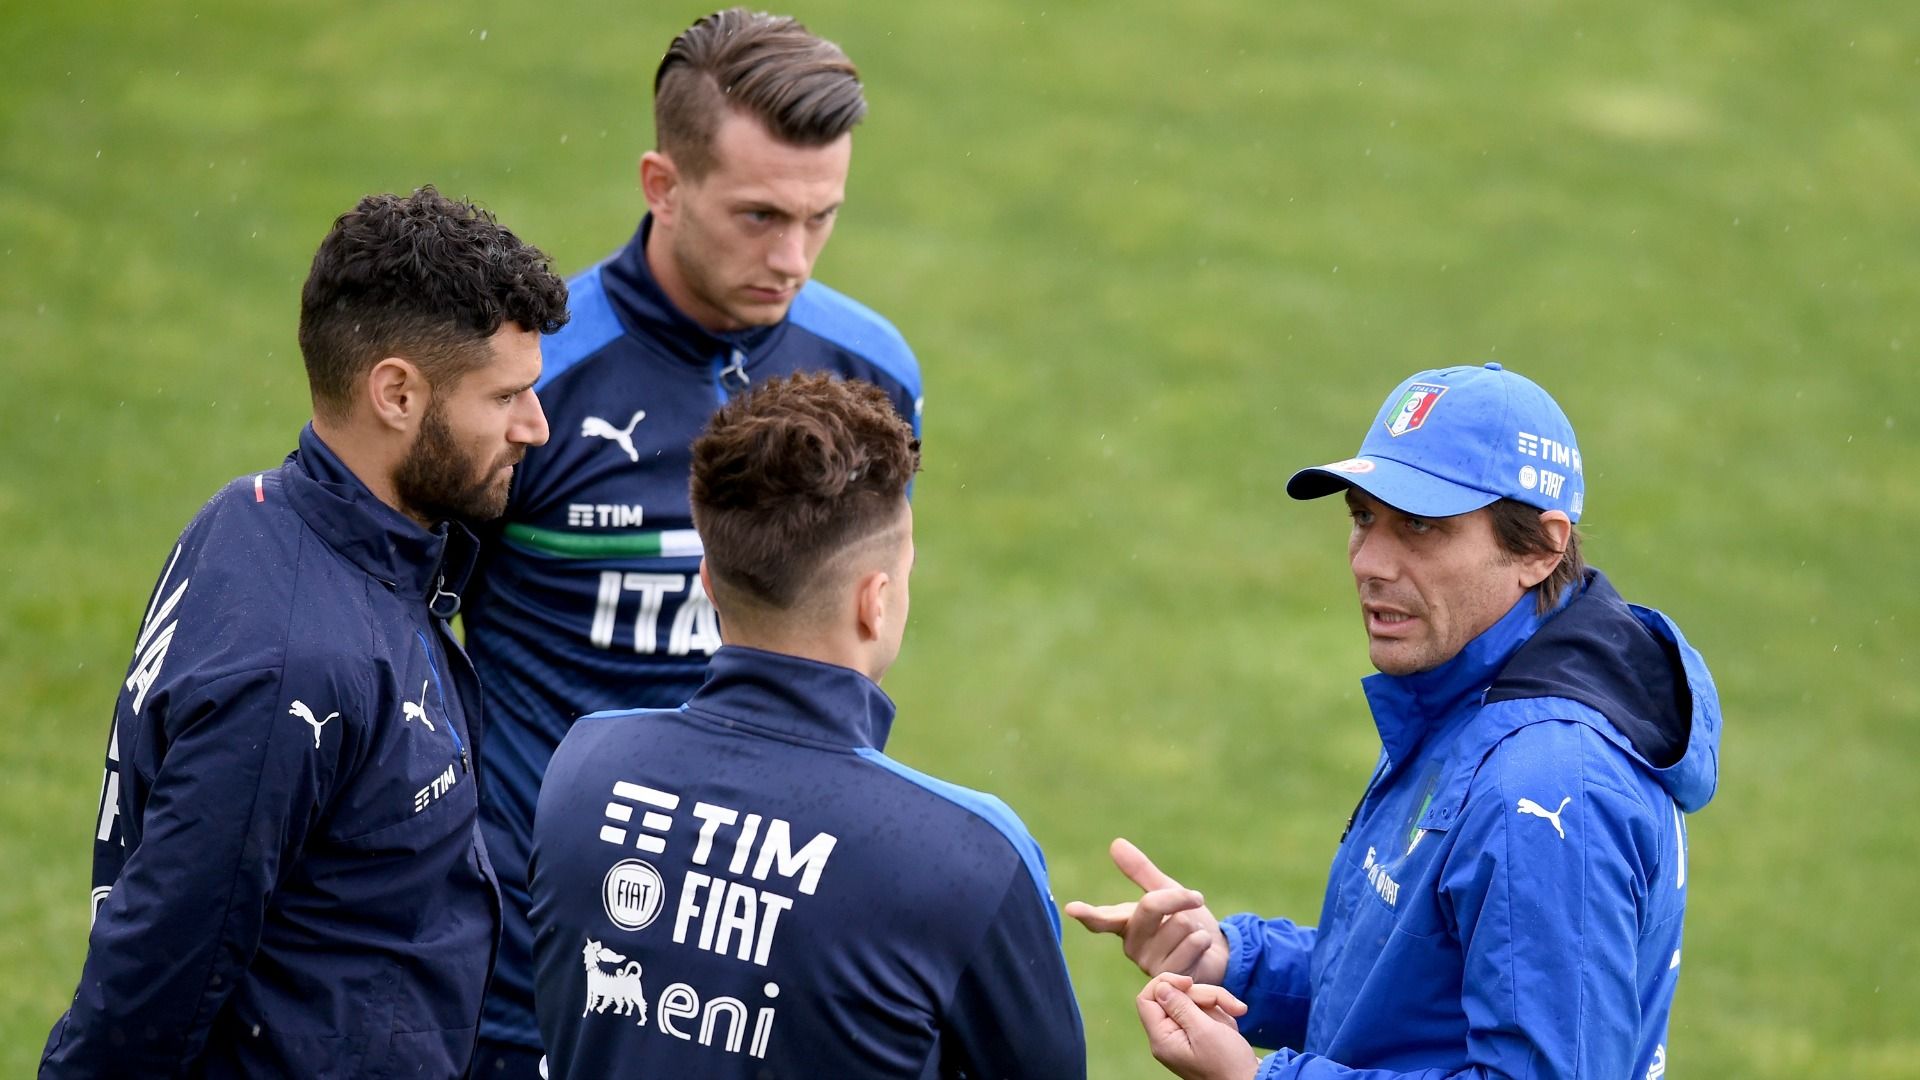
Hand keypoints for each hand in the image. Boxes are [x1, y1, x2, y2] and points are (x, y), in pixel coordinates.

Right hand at [1063, 838, 1229, 984]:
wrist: (1215, 954)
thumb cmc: (1184, 921)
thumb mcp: (1165, 891)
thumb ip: (1140, 871)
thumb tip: (1115, 843)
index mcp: (1124, 922)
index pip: (1101, 919)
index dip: (1087, 913)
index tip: (1072, 908)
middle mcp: (1132, 945)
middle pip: (1151, 905)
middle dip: (1178, 897)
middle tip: (1196, 899)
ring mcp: (1149, 964)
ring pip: (1180, 922)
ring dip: (1195, 925)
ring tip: (1192, 937)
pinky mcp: (1171, 976)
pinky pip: (1193, 942)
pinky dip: (1203, 940)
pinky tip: (1199, 952)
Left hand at [1135, 973, 1258, 1079]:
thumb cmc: (1229, 1063)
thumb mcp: (1205, 1031)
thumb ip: (1180, 1006)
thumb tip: (1160, 987)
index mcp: (1162, 1039)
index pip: (1147, 999)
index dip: (1165, 983)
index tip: (1189, 982)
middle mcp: (1168, 1037)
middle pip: (1175, 996)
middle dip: (1203, 996)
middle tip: (1228, 1005)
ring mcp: (1184, 1036)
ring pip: (1193, 1001)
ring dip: (1216, 1006)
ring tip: (1232, 1020)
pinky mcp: (1198, 1035)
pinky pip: (1205, 1012)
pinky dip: (1220, 1014)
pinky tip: (1232, 1025)